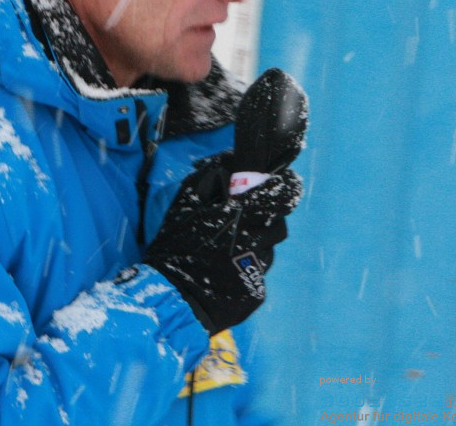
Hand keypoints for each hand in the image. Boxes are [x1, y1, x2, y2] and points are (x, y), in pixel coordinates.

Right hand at [144, 155, 301, 333]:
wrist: (170, 298)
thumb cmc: (176, 246)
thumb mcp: (186, 202)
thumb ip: (212, 175)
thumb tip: (234, 158)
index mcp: (242, 215)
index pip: (282, 194)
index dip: (286, 186)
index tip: (283, 183)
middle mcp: (257, 240)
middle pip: (278, 223)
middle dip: (265, 220)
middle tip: (244, 222)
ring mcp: (259, 268)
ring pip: (267, 249)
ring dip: (255, 246)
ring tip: (228, 253)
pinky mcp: (257, 291)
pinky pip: (258, 273)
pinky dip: (245, 270)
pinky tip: (225, 274)